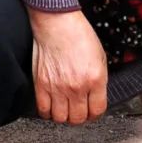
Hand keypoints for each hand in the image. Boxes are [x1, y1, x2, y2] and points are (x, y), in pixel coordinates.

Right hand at [29, 9, 108, 123]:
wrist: (57, 23)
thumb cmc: (79, 35)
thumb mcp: (100, 57)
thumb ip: (99, 79)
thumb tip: (96, 95)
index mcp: (95, 79)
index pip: (97, 110)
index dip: (95, 114)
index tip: (93, 111)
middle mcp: (77, 87)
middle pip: (78, 118)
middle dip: (80, 116)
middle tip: (79, 110)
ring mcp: (57, 88)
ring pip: (61, 118)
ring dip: (64, 116)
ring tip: (66, 108)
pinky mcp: (41, 85)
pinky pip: (44, 110)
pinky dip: (48, 112)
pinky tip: (52, 105)